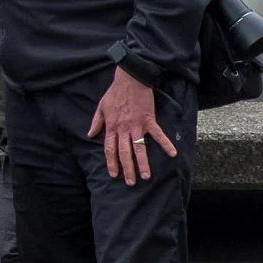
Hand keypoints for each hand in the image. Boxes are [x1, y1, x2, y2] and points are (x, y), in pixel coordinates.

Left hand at [87, 67, 175, 186]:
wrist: (129, 79)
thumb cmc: (115, 93)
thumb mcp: (101, 107)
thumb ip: (96, 122)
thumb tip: (90, 134)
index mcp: (111, 127)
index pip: (110, 149)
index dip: (111, 162)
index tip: (114, 174)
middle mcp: (123, 129)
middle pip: (124, 153)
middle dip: (127, 169)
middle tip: (131, 182)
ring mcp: (136, 125)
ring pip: (138, 148)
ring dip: (143, 163)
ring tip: (146, 176)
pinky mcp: (148, 120)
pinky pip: (158, 134)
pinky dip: (165, 144)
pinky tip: (172, 154)